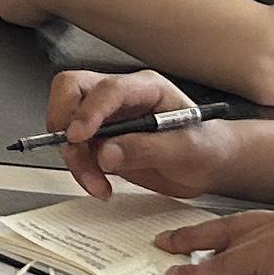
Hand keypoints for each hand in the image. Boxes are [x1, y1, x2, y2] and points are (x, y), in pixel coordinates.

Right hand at [45, 68, 220, 199]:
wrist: (208, 166)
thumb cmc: (206, 147)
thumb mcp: (186, 149)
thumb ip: (147, 149)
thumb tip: (105, 153)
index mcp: (145, 88)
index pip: (107, 89)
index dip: (89, 111)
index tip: (78, 136)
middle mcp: (120, 98)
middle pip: (72, 89)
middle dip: (64, 121)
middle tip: (74, 149)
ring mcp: (107, 118)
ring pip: (67, 124)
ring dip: (75, 157)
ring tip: (97, 184)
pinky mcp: (100, 141)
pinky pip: (75, 150)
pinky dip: (80, 170)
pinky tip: (100, 185)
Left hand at [150, 205, 273, 274]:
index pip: (261, 224)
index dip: (234, 234)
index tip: (217, 238)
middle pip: (235, 223)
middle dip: (200, 233)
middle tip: (172, 239)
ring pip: (229, 240)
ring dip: (196, 250)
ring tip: (171, 258)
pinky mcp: (273, 251)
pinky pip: (227, 264)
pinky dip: (201, 273)